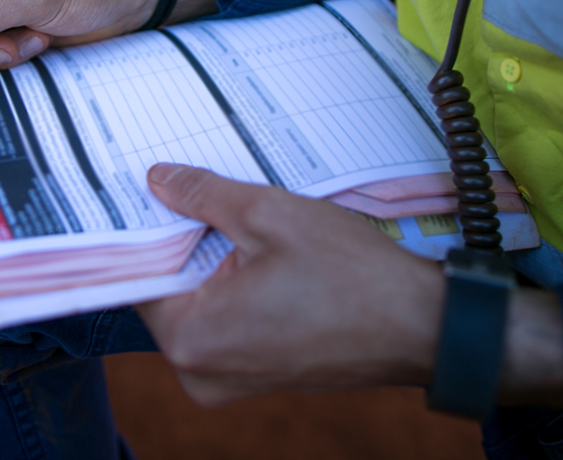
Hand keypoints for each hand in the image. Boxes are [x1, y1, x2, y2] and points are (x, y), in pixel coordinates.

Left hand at [138, 164, 562, 409]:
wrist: (423, 327)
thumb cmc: (352, 276)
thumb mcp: (269, 214)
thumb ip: (203, 195)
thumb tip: (157, 180)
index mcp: (191, 339)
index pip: (139, 273)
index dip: (150, 226)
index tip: (155, 190)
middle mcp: (198, 372)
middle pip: (167, 289)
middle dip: (187, 242)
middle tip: (211, 196)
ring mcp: (226, 381)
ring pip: (199, 303)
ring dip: (215, 263)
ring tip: (251, 225)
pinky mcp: (255, 377)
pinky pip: (226, 323)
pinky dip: (236, 287)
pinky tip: (267, 256)